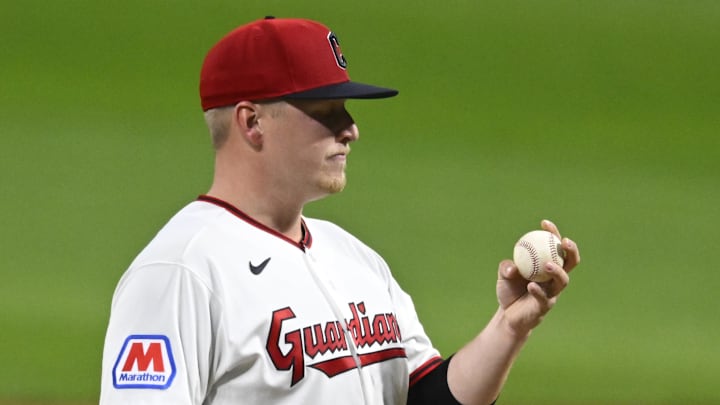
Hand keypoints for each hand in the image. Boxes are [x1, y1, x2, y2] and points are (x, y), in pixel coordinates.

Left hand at [496, 219, 580, 335]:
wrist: (507, 315)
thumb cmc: (509, 290)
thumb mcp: (504, 274)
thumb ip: (506, 266)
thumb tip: (512, 267)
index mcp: (546, 266)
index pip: (554, 247)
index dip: (553, 234)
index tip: (545, 223)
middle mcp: (553, 278)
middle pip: (570, 263)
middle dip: (571, 251)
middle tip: (564, 241)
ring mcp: (552, 293)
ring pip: (563, 281)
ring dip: (557, 271)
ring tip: (548, 264)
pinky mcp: (545, 306)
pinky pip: (544, 298)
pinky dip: (538, 291)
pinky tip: (530, 286)